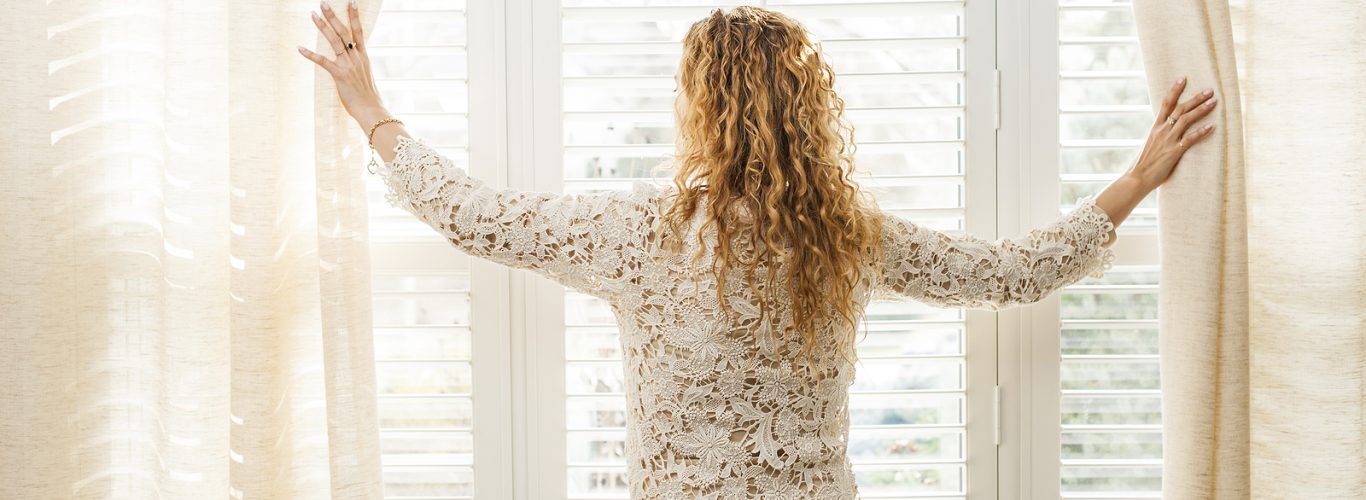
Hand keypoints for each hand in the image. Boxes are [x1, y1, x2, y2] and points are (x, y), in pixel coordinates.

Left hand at [297, 0, 389, 128]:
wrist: (372, 110)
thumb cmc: (369, 97)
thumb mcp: (366, 77)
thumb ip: (359, 67)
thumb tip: (355, 63)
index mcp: (364, 57)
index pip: (359, 32)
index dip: (354, 16)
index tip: (351, 2)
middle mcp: (356, 58)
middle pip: (344, 32)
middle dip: (333, 16)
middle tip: (323, 3)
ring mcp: (348, 65)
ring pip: (335, 41)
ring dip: (323, 27)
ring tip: (313, 15)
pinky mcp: (340, 75)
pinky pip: (323, 62)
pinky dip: (311, 54)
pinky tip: (300, 48)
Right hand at [1126, 77, 1218, 190]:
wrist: (1136, 178)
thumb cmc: (1142, 165)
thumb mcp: (1150, 146)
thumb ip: (1159, 137)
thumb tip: (1166, 134)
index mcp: (1155, 128)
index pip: (1165, 103)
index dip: (1174, 90)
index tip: (1183, 78)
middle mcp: (1161, 131)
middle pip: (1180, 108)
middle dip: (1196, 98)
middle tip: (1210, 90)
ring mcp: (1168, 140)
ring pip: (1186, 120)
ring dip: (1201, 109)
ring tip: (1214, 102)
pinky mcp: (1174, 152)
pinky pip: (1190, 139)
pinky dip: (1202, 132)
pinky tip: (1212, 126)